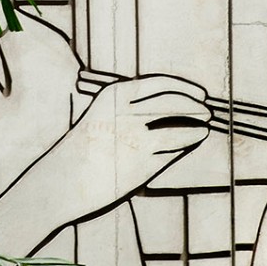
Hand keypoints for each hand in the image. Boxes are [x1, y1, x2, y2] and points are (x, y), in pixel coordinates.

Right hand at [69, 75, 208, 189]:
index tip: (200, 93)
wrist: (60, 181)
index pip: (161, 84)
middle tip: (206, 111)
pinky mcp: (141, 166)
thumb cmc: (81, 148)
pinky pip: (170, 155)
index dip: (185, 88)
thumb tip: (174, 106)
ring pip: (178, 133)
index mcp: (114, 95)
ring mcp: (136, 141)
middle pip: (174, 105)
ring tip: (203, 130)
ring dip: (196, 131)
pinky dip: (183, 149)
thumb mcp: (101, 115)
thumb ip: (131, 108)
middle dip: (195, 107)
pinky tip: (188, 146)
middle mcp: (126, 114)